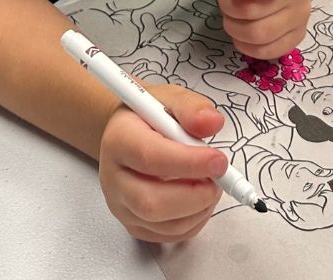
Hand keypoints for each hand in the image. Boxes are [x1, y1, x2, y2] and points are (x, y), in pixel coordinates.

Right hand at [98, 82, 224, 242]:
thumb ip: (192, 108)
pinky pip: (165, 236)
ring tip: (212, 185)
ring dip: (197, 209)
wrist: (128, 133)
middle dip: (194, 195)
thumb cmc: (150, 115)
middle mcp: (113, 177)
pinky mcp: (132, 224)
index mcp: (119, 139)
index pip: (151, 158)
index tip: (219, 161)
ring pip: (159, 223)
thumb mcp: (171, 97)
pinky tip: (201, 200)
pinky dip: (192, 223)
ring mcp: (120, 205)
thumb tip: (212, 123)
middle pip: (150, 201)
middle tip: (219, 178)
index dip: (189, 163)